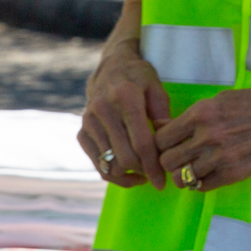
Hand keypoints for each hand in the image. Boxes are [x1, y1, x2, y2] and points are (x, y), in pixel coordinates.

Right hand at [79, 39, 171, 188]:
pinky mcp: (82, 131)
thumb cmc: (139, 79)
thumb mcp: (156, 87)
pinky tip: (129, 173)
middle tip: (156, 176)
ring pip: (109, 164)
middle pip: (124, 157)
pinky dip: (113, 174)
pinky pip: (96, 163)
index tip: (162, 182)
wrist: (110, 68)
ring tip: (144, 173)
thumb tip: (169, 141)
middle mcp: (103, 110)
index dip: (153, 166)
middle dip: (143, 172)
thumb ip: (163, 114)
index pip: (141, 142)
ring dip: (128, 175)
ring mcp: (89, 122)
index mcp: (125, 97)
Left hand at [155, 85, 250, 191]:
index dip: (161, 142)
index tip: (167, 144)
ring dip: (182, 175)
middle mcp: (206, 137)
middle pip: (166, 159)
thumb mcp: (224, 99)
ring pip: (181, 177)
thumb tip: (166, 126)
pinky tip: (206, 175)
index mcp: (201, 113)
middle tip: (177, 158)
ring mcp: (220, 158)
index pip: (161, 137)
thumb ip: (195, 114)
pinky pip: (202, 187)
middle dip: (168, 160)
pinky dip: (199, 183)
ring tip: (191, 169)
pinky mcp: (233, 174)